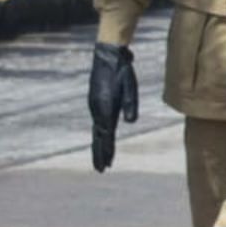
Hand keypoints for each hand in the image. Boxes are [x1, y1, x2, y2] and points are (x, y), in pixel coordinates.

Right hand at [89, 43, 137, 172]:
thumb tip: (130, 122)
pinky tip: (102, 138)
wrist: (108, 56)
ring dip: (98, 145)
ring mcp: (95, 105)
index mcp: (105, 107)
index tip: (107, 165)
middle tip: (100, 169)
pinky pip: (97, 122)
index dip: (107, 150)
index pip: (105, 134)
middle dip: (99, 153)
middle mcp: (97, 109)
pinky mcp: (96, 101)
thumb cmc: (122, 71)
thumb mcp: (130, 86)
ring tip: (101, 159)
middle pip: (98, 136)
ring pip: (96, 130)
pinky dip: (99, 134)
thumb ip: (130, 104)